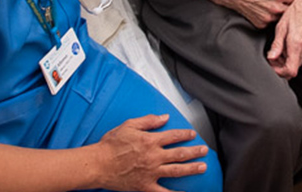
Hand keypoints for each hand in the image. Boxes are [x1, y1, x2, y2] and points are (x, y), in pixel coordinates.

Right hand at [95, 114, 209, 191]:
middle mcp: (154, 156)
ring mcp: (151, 172)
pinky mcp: (145, 185)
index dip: (185, 134)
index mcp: (150, 141)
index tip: (193, 134)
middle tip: (204, 150)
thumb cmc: (110, 145)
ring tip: (202, 167)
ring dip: (191, 168)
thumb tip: (164, 117)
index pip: (173, 136)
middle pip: (179, 153)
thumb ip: (148, 120)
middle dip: (194, 151)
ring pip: (176, 170)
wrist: (97, 164)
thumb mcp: (128, 125)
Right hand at [212, 0, 294, 28]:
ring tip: (271, 7)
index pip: (295, 0)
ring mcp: (268, 18)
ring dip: (278, 14)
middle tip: (284, 5)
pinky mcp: (260, 24)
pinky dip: (268, 18)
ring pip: (280, 18)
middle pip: (290, 11)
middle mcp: (275, 8)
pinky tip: (262, 12)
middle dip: (288, 8)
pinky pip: (269, 23)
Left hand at [267, 0, 301, 78]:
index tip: (272, 65)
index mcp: (297, 46)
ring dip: (287, 61)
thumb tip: (271, 58)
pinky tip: (288, 45)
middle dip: (280, 65)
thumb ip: (277, 45)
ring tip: (280, 47)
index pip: (290, 71)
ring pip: (297, 65)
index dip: (279, 72)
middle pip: (293, 70)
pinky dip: (294, 56)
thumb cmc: (296, 12)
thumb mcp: (281, 27)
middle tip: (272, 55)